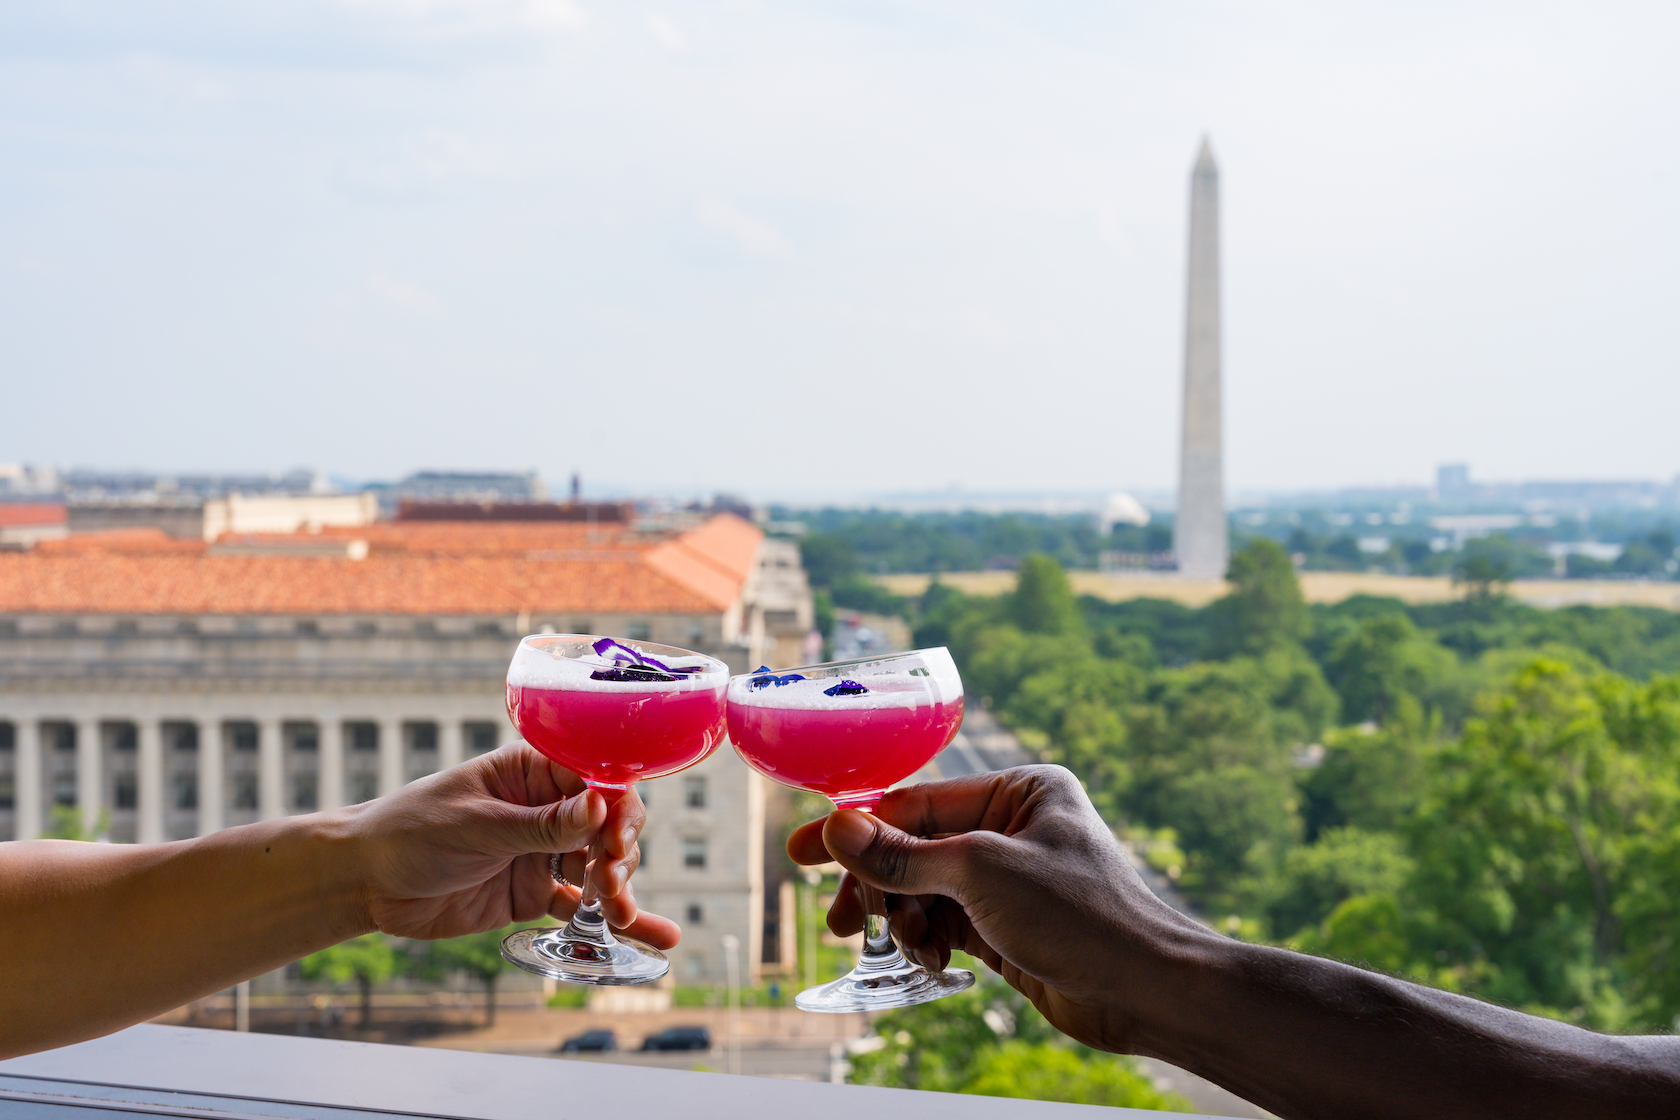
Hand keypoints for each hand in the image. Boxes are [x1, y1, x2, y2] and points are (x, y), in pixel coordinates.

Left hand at [349, 743, 679, 946]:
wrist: (365, 882)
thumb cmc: (410, 830)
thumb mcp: (475, 826)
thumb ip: (540, 824)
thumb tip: (601, 806)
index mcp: (533, 771)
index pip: (596, 779)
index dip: (616, 807)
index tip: (615, 839)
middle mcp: (547, 808)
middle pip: (609, 824)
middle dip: (619, 852)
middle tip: (608, 880)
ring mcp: (543, 852)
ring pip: (602, 867)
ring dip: (620, 890)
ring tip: (621, 916)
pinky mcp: (535, 894)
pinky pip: (584, 906)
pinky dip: (615, 919)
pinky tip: (651, 934)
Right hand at [787, 765, 1204, 1054]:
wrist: (1146, 991)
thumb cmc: (1084, 916)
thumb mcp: (982, 875)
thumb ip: (903, 854)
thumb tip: (837, 828)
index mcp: (1021, 790)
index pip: (918, 802)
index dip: (857, 828)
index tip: (801, 849)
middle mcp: (1013, 827)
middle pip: (914, 847)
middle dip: (878, 885)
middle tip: (839, 921)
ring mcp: (1008, 879)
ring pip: (923, 890)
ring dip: (904, 919)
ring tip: (904, 945)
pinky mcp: (1005, 926)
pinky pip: (942, 924)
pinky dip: (926, 941)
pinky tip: (931, 961)